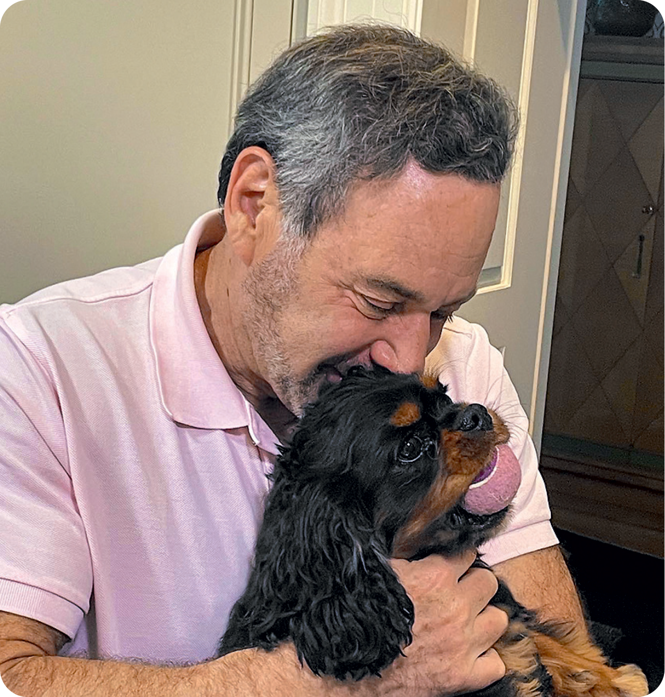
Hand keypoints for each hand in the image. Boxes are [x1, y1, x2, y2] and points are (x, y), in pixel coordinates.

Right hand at [374, 550, 508, 695]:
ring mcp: (463, 643)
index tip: (453, 566)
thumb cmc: (363, 616)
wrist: (352, 666)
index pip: (468, 554)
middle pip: (489, 582)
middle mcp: (455, 607)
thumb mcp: (382, 572)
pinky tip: (469, 652)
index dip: (459, 559)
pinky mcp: (463, 676)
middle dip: (475, 584)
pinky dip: (485, 659)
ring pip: (498, 620)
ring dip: (484, 618)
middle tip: (461, 591)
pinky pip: (496, 664)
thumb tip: (416, 540)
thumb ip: (408, 557)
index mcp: (435, 577)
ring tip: (467, 621)